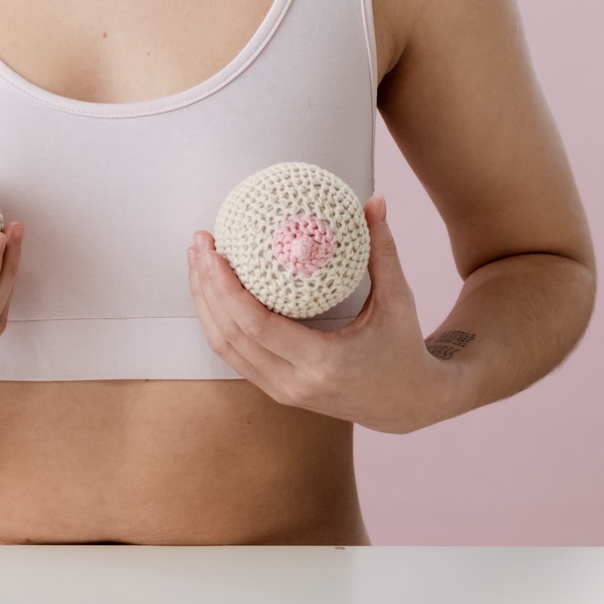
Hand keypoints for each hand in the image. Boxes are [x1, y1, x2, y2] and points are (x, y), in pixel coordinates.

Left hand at [187, 195, 455, 433]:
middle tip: (199, 244)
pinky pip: (234, 355)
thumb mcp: (398, 300)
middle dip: (205, 287)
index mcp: (321, 363)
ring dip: (203, 304)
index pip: (255, 325)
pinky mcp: (275, 391)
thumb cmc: (403, 348)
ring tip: (197, 261)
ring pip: (224, 348)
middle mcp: (293, 383)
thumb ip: (382, 250)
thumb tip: (375, 200)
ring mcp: (280, 392)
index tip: (214, 249)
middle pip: (229, 335)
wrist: (406, 404)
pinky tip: (211, 290)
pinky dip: (216, 321)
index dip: (225, 287)